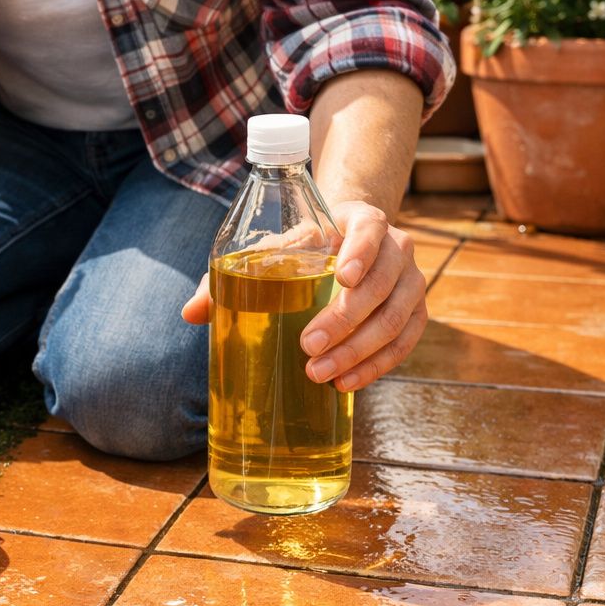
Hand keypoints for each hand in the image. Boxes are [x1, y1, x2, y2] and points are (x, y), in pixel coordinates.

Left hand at [181, 201, 427, 391]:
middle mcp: (396, 248)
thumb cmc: (303, 248)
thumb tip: (190, 313)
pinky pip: (404, 343)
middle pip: (382, 284)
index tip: (341, 278)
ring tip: (320, 374)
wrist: (346, 246)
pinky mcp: (415, 314)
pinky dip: (376, 366)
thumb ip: (233, 274)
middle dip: (346, 319)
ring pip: (395, 319)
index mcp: (362, 221)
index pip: (370, 230)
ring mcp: (411, 283)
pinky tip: (347, 384)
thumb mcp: (272, 250)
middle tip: (309, 346)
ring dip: (359, 351)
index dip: (361, 253)